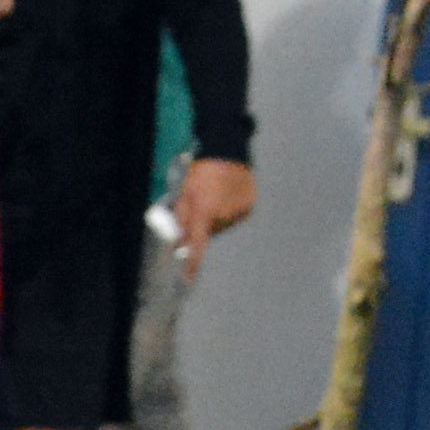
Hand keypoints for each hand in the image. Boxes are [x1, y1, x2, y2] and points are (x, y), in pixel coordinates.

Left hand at [170, 156, 254, 281]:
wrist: (226, 150)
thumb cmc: (201, 172)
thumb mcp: (184, 194)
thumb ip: (181, 219)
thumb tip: (179, 242)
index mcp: (205, 213)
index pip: (197, 245)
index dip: (192, 263)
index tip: (188, 278)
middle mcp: (224, 217)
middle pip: (212, 233)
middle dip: (205, 225)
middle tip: (202, 205)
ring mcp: (239, 212)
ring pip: (224, 225)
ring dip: (219, 217)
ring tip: (216, 195)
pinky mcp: (249, 206)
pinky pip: (236, 216)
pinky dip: (230, 210)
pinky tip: (228, 194)